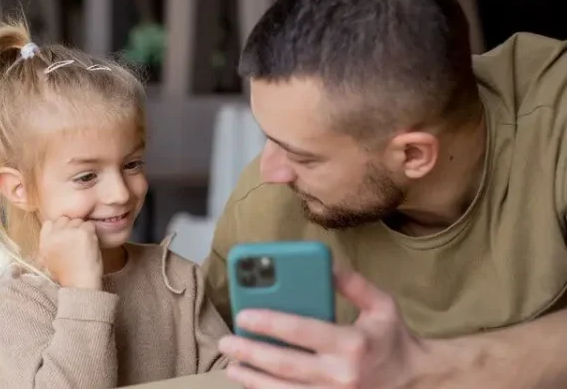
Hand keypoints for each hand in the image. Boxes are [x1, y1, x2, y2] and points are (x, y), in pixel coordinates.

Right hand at [38, 217, 102, 290]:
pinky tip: (91, 246)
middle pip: (65, 219)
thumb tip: (59, 231)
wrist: (80, 285)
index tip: (66, 237)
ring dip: (83, 230)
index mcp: (44, 242)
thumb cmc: (69, 275)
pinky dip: (93, 234)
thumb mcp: (50, 260)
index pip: (50, 223)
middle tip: (77, 243)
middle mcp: (54, 235)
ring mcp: (68, 232)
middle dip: (72, 228)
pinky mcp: (83, 232)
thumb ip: (51, 243)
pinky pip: (90, 225)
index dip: (60, 227)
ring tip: (84, 247)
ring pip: (78, 221)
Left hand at [218, 268, 433, 388]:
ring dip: (254, 379)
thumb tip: (325, 265)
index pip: (302, 331)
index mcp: (352, 344)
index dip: (269, 323)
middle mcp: (342, 374)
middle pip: (286, 364)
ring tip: (232, 367)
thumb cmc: (393, 338)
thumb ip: (353, 284)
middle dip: (251, 353)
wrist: (416, 380)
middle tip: (226, 343)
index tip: (243, 316)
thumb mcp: (381, 304)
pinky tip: (253, 384)